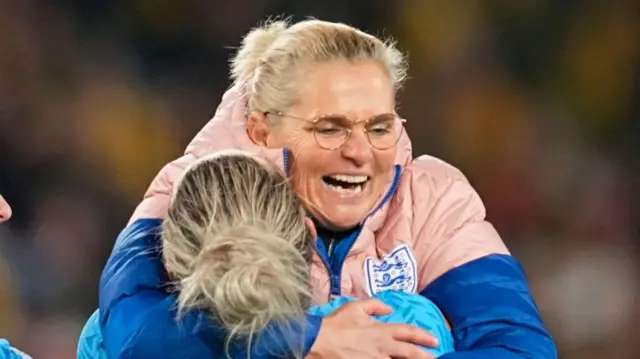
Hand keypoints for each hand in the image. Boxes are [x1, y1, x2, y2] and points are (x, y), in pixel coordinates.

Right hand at [306, 298, 437, 358]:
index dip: (423, 336)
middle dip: (425, 356)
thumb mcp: (355, 307)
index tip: (435, 340)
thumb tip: (388, 308)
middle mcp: (382, 347)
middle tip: (437, 358)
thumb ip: (374, 305)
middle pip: (410, 353)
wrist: (319, 341)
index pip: (407, 331)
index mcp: (381, 330)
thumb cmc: (336, 324)